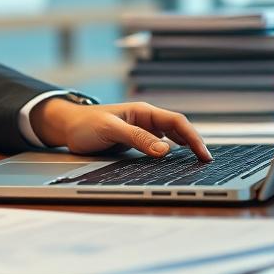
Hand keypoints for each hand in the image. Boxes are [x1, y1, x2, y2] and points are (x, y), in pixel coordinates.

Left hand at [30, 98, 212, 160]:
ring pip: (171, 137)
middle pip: (178, 129)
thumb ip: (137, 138)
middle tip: (207, 162)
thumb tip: (165, 150)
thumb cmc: (84, 124)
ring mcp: (141, 130)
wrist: (67, 127)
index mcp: (142, 112)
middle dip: (194, 143)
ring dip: (185, 147)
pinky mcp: (136, 140)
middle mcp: (145, 119)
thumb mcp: (110, 130)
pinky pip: (159, 145)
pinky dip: (172, 152)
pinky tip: (178, 160)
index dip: (193, 137)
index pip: (176, 121)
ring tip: (198, 162)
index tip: (204, 154)